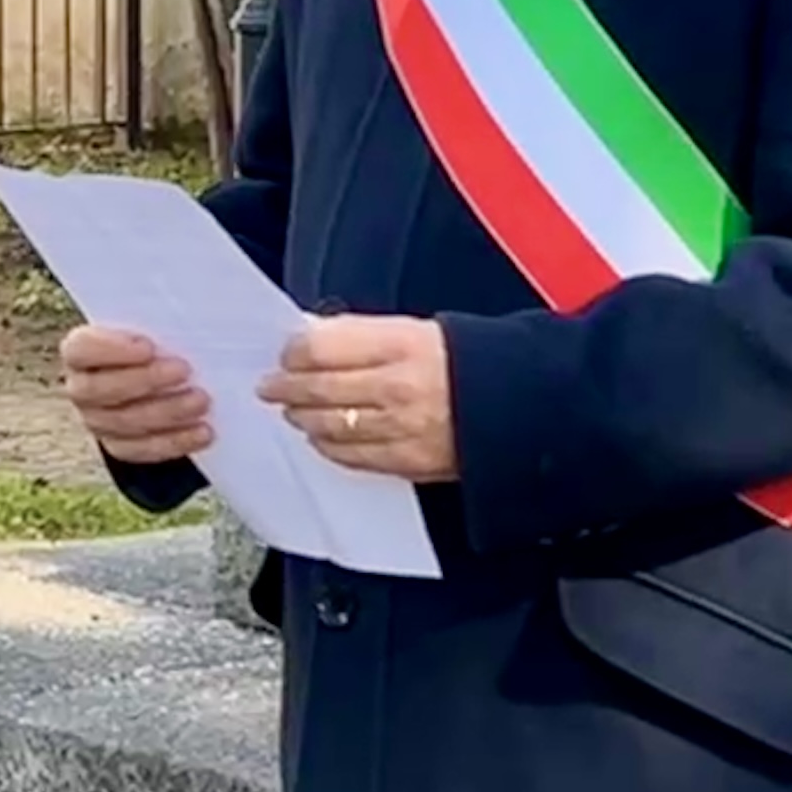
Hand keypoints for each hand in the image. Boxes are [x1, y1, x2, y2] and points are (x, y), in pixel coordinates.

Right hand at [60, 323, 214, 466]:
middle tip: (184, 370)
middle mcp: (81, 388)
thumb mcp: (152, 326)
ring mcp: (97, 421)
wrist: (157, 380)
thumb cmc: (153, 343)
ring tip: (201, 400)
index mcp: (80, 351)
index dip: (112, 350)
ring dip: (167, 412)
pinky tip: (202, 432)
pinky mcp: (119, 446)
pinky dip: (174, 442)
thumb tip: (191, 315)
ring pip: (124, 423)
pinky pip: (142, 449)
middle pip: (100, 390)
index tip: (149, 346)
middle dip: (145, 380)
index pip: (81, 350)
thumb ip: (158, 323)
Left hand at [260, 313, 456, 480]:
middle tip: (269, 387)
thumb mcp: (418, 330)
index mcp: (400, 344)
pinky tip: (320, 438)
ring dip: (303, 419)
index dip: (294, 353)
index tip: (284, 354)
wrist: (522, 405)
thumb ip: (364, 335)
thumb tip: (313, 337)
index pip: (323, 348)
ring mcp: (402, 428)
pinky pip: (354, 457)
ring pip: (331, 426)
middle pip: (319, 389)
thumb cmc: (468, 360)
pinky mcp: (409, 461)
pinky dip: (329, 447)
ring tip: (292, 411)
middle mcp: (397, 387)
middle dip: (286, 388)